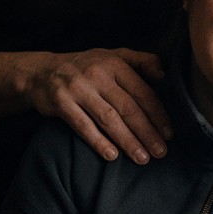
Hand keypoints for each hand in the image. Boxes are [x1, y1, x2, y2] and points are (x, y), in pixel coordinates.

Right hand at [26, 47, 172, 164]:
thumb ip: (142, 61)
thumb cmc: (87, 66)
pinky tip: (112, 155)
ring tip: (141, 158)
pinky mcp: (61, 103)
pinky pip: (83, 126)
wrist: (43, 71)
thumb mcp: (114, 55)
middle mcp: (97, 74)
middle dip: (146, 132)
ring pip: (108, 119)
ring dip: (127, 141)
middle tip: (160, 152)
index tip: (169, 133)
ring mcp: (77, 89)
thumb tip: (164, 74)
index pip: (141, 91)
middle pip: (127, 108)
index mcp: (114, 63)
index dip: (157, 114)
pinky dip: (98, 142)